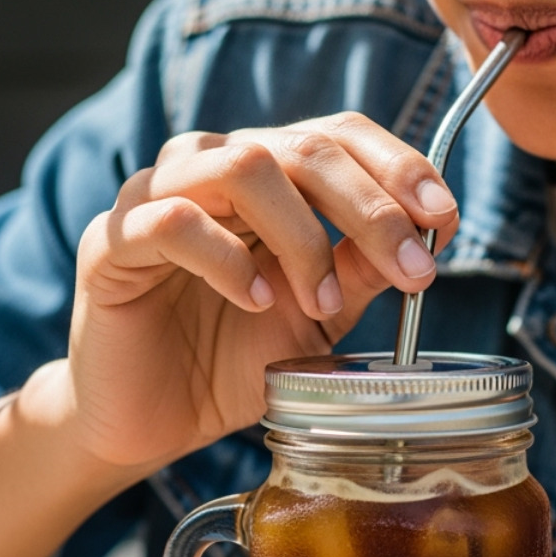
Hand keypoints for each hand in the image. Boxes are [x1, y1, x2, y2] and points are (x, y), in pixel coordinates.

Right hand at [62, 111, 457, 467]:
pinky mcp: (110, 243)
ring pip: (241, 164)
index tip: (445, 219)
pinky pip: (173, 220)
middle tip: (411, 269)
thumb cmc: (229, 359)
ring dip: (301, 234)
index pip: (336, 134)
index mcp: (263, 174)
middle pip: (300, 146)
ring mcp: (153, 197)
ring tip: (321, 300)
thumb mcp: (317, 318)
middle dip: (370, 207)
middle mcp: (208, 167)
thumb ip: (359, 271)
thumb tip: (426, 235)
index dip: (397, 165)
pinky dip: (228, 259)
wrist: (149, 422)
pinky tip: (256, 301)